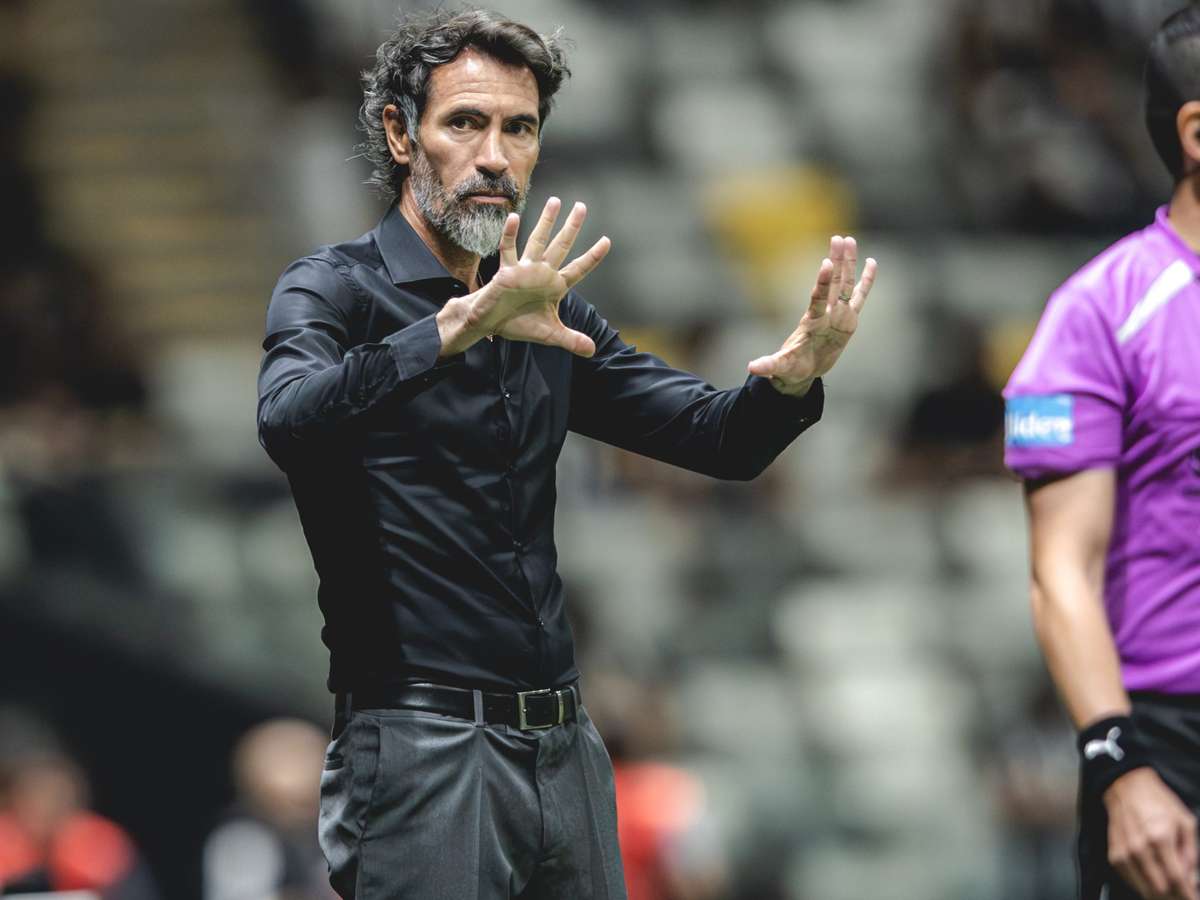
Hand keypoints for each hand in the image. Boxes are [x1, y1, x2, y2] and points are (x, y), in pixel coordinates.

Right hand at [438, 197, 609, 356]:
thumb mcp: (550, 335)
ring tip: (555, 201)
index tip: (607, 241)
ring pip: (538, 241)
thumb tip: (593, 351)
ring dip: (546, 222)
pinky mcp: (507, 272)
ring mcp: (525, 269)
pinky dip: (510, 235)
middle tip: (582, 206)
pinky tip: (514, 218)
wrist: (490, 323)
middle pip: (561, 246)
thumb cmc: (519, 324)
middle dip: (572, 227)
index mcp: (555, 286)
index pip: (579, 269)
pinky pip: (508, 250)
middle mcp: (542, 273)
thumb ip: (571, 340)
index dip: (593, 257)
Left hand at [747, 235, 877, 395]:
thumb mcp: (780, 367)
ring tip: (849, 240)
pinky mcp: (849, 320)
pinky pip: (860, 297)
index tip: (825, 262)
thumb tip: (752, 368)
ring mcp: (838, 315)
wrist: (802, 370)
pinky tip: (871, 263)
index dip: (822, 282)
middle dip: (837, 261)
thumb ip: (769, 365)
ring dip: (848, 263)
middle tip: (838, 238)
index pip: (818, 298)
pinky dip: (866, 281)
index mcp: (812, 322)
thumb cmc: (791, 367)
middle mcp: (826, 314)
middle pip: (833, 284)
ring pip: (845, 284)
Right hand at [1105, 767, 1198, 899]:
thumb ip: (1191, 853)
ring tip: (1170, 889)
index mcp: (1160, 838)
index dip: (1187, 895)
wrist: (1127, 788)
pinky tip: (1153, 880)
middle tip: (1182, 894)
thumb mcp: (1185, 822)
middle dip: (1174, 896)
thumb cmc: (1158, 802)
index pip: (1176, 879)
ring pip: (1144, 889)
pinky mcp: (1114, 854)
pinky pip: (1131, 881)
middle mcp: (1139, 847)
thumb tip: (1190, 879)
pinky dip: (1144, 885)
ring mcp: (1124, 852)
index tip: (1193, 899)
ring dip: (1159, 894)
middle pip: (1160, 889)